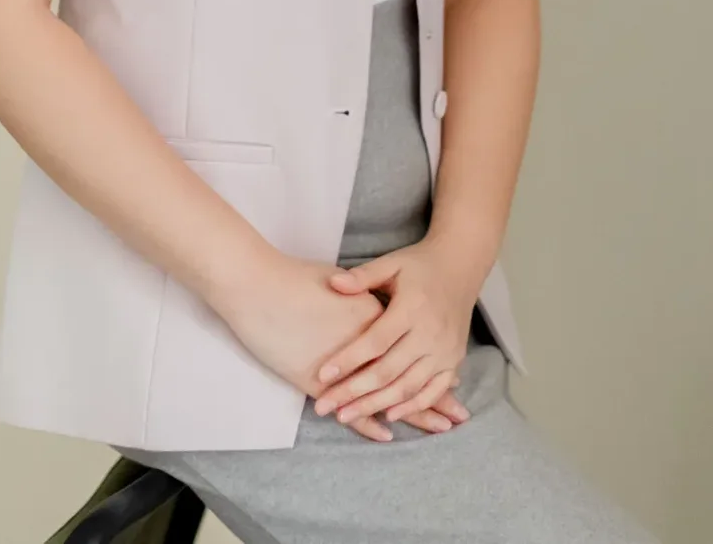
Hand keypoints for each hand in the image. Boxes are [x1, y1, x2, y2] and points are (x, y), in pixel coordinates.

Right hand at [207, 249, 466, 440]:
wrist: (256, 283)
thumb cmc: (293, 280)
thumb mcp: (336, 282)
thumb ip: (359, 294)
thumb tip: (373, 304)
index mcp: (371, 318)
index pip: (410, 350)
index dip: (433, 367)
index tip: (456, 383)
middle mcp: (364, 344)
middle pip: (406, 375)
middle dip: (432, 398)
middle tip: (456, 416)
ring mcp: (340, 367)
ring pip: (384, 394)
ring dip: (410, 412)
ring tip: (437, 428)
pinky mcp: (315, 380)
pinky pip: (348, 407)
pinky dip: (367, 421)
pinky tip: (384, 433)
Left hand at [310, 240, 482, 431]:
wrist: (462, 266)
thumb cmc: (419, 265)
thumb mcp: (391, 263)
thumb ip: (362, 276)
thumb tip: (333, 283)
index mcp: (412, 308)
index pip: (376, 341)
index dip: (348, 360)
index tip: (322, 376)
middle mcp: (431, 333)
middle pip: (388, 371)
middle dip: (354, 392)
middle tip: (324, 407)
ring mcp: (445, 350)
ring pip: (408, 387)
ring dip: (376, 405)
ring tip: (346, 416)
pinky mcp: (454, 361)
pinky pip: (433, 391)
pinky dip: (413, 406)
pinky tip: (389, 416)